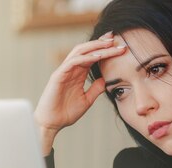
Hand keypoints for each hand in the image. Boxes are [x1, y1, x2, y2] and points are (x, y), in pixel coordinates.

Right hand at [34, 32, 126, 154]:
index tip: (120, 48)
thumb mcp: (86, 100)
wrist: (52, 123)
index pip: (92, 57)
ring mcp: (64, 71)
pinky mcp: (58, 76)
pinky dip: (85, 58)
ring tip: (109, 44)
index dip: (105, 50)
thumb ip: (95, 89)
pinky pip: (72, 62)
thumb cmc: (66, 113)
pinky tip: (97, 56)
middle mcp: (71, 69)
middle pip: (87, 50)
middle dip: (101, 43)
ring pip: (80, 52)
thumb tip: (106, 80)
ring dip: (95, 46)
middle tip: (116, 39)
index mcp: (78, 74)